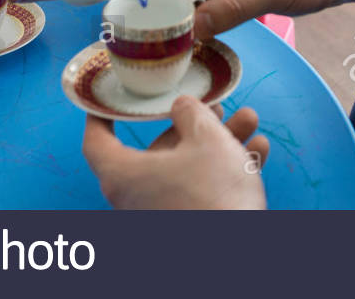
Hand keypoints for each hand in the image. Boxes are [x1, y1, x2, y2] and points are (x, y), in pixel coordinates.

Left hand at [82, 96, 268, 208]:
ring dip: (220, 142)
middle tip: (215, 106)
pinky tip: (257, 149)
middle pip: (159, 150)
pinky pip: (201, 190)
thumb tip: (182, 106)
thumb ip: (190, 112)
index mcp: (123, 175)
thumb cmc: (215, 195)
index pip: (96, 141)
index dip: (103, 115)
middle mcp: (135, 199)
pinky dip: (225, 168)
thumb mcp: (206, 137)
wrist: (241, 255)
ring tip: (248, 120)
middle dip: (193, 123)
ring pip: (188, 167)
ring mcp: (160, 216)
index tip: (111, 99)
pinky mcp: (187, 226)